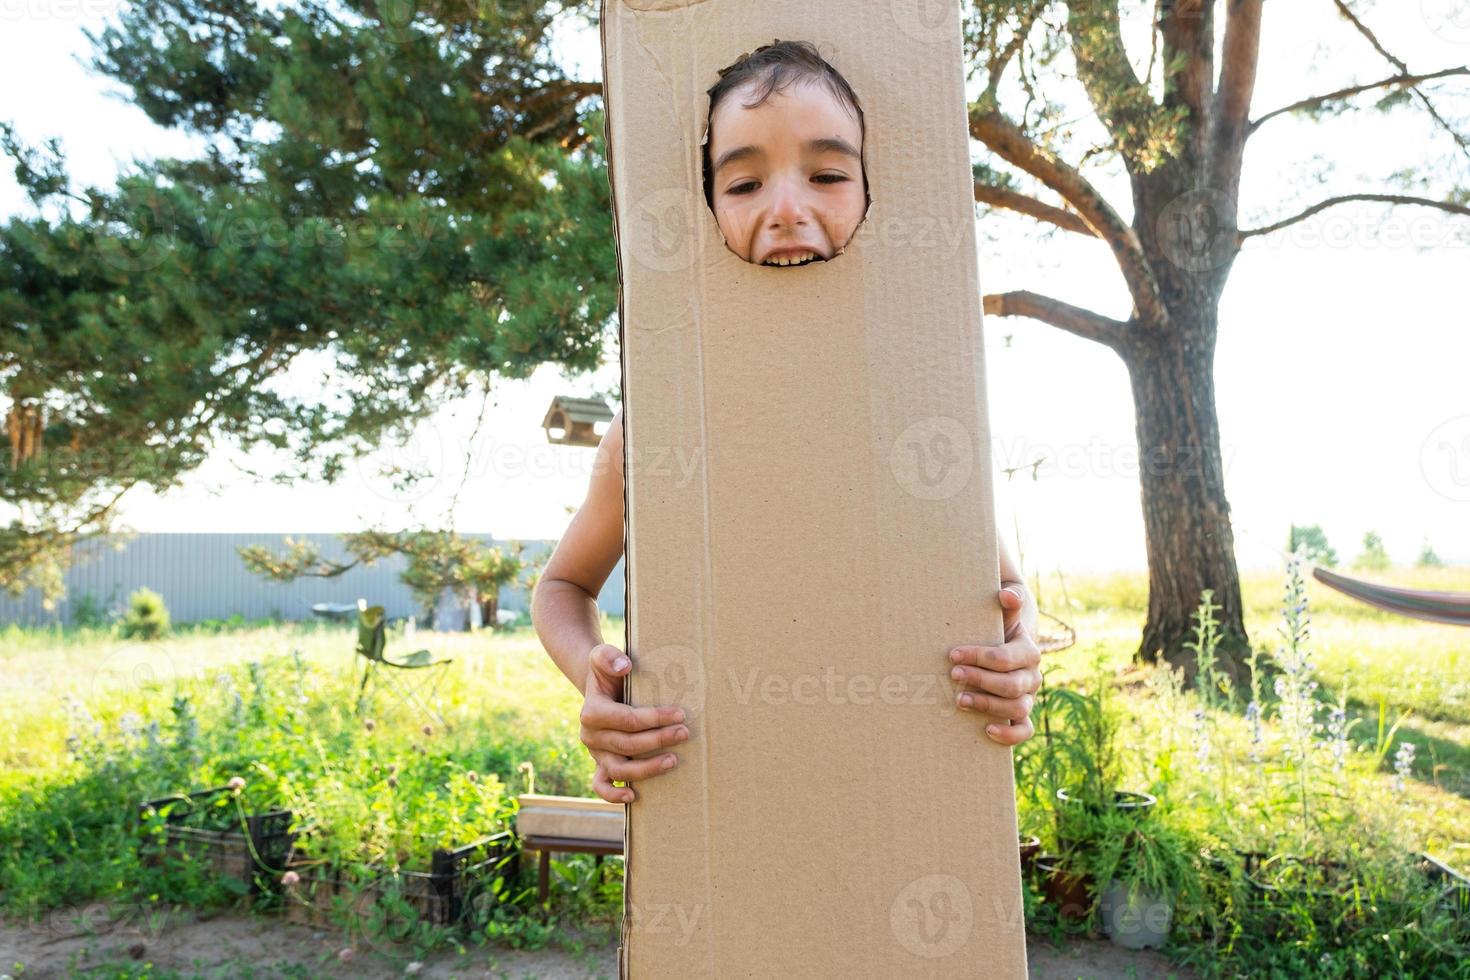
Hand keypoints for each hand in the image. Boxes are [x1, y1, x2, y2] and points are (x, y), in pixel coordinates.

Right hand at [579, 643, 689, 802]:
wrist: (600, 687)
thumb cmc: (608, 671)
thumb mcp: (603, 656)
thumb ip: (609, 657)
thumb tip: (625, 666)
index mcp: (592, 712)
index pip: (627, 719)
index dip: (654, 718)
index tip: (680, 714)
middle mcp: (591, 736)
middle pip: (627, 744)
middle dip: (659, 740)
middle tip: (685, 733)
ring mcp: (596, 753)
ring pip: (619, 769)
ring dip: (646, 769)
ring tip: (673, 761)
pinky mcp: (600, 764)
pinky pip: (601, 786)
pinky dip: (614, 795)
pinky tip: (634, 795)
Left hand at [948, 586, 1040, 745]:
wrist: (1007, 645)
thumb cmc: (999, 628)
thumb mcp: (1004, 614)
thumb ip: (1010, 602)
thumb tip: (1006, 594)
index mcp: (1029, 651)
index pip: (1006, 658)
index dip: (980, 657)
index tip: (953, 654)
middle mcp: (1032, 676)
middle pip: (1011, 685)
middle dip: (980, 680)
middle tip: (953, 674)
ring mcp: (1028, 697)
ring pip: (1016, 708)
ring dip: (987, 705)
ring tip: (959, 699)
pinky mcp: (1022, 715)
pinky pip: (1024, 730)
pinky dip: (1010, 734)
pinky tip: (988, 730)